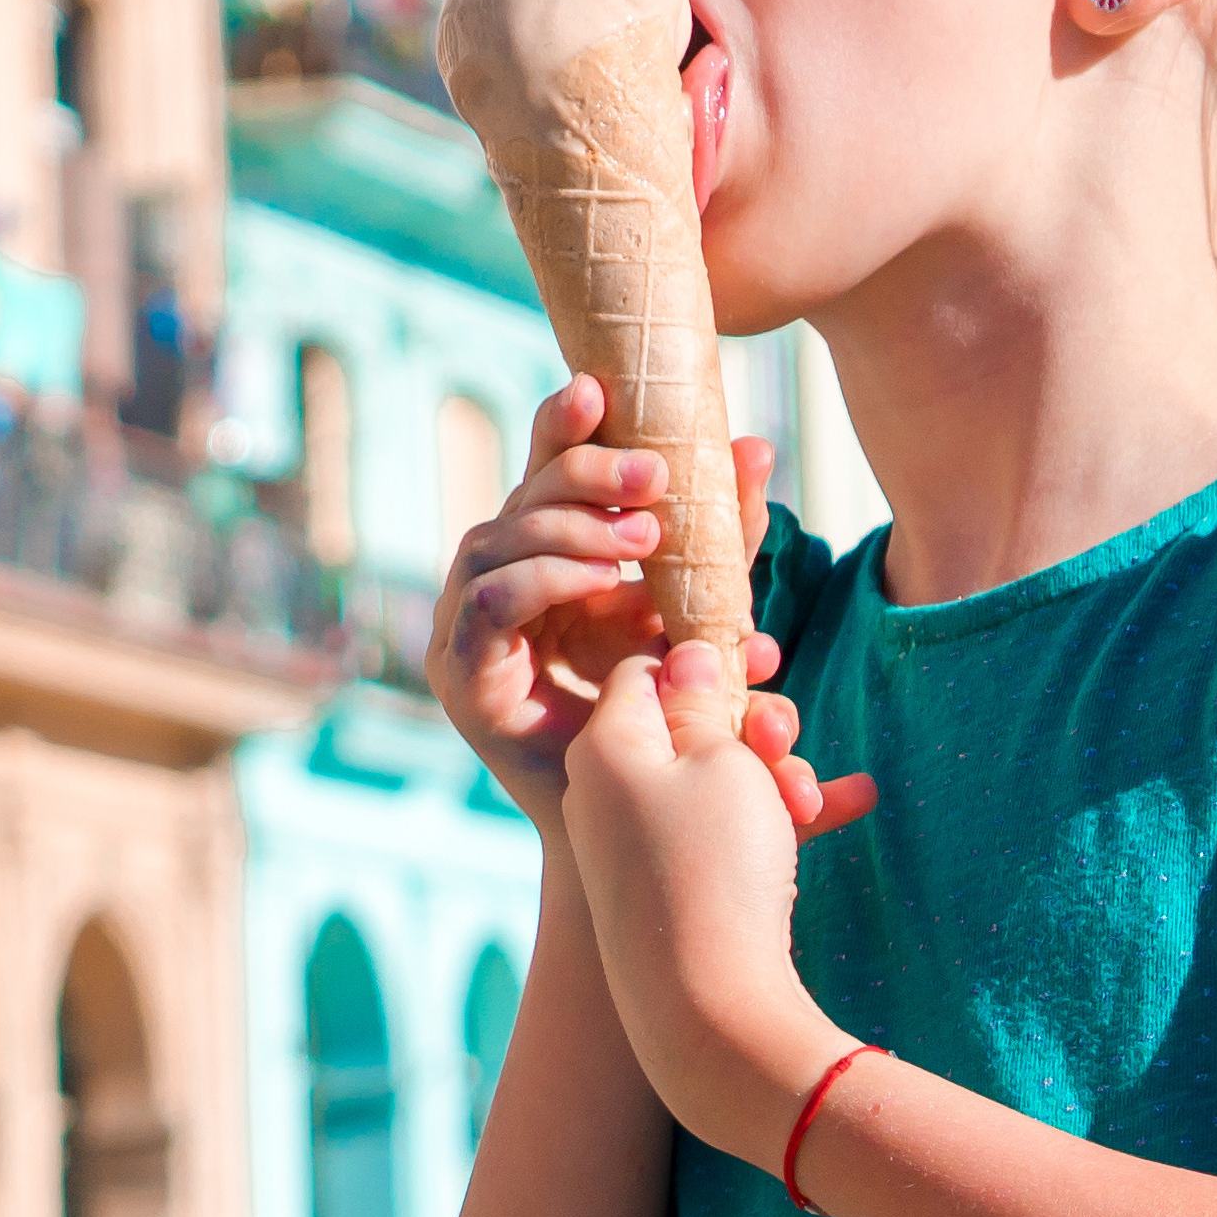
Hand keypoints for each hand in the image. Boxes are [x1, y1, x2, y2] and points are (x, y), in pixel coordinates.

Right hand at [427, 381, 778, 815]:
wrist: (642, 831)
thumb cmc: (669, 723)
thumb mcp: (704, 616)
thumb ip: (725, 542)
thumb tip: (756, 447)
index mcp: (543, 564)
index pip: (542, 476)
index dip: (562, 427)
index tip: (601, 386)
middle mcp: (493, 586)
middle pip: (520, 498)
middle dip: (585, 473)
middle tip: (656, 481)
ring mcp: (465, 630)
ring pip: (498, 540)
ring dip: (572, 530)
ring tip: (644, 542)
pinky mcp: (460, 676)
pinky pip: (490, 603)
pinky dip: (545, 581)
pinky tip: (603, 584)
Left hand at [559, 638, 876, 1159]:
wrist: (709, 1006)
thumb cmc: (716, 868)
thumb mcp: (721, 761)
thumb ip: (703, 703)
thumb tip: (684, 657)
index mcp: (602, 747)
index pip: (646, 669)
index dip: (708, 662)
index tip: (761, 662)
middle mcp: (605, 792)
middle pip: (686, 726)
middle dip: (755, 727)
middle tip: (787, 740)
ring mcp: (634, 842)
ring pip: (717, 781)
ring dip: (778, 777)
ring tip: (817, 800)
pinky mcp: (667, 887)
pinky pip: (725, 831)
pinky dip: (779, 818)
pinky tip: (852, 804)